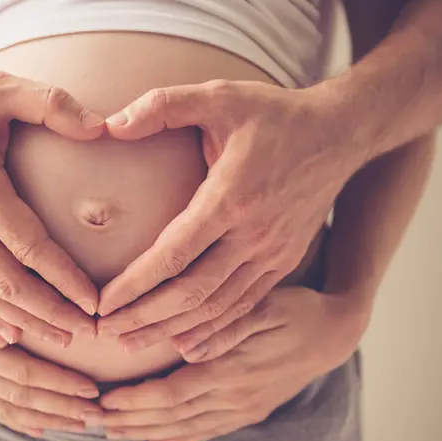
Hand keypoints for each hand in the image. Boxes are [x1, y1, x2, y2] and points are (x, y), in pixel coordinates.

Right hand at [0, 66, 105, 345]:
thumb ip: (52, 104)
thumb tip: (102, 128)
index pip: (29, 246)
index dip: (65, 279)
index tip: (95, 301)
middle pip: (5, 284)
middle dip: (49, 314)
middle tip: (87, 333)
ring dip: (21, 322)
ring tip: (59, 339)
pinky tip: (8, 333)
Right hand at [0, 257, 103, 436]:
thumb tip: (3, 332)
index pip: (21, 372)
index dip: (58, 381)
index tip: (91, 387)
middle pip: (21, 396)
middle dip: (63, 406)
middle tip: (100, 413)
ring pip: (10, 409)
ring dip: (49, 417)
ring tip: (83, 423)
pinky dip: (20, 420)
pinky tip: (44, 427)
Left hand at [97, 81, 359, 352]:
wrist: (340, 134)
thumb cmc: (273, 115)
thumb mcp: (218, 95)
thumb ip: (162, 105)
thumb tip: (110, 124)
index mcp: (231, 197)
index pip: (173, 255)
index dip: (134, 285)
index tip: (101, 304)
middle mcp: (254, 235)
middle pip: (192, 293)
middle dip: (144, 318)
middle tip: (105, 333)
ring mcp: (273, 254)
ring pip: (217, 308)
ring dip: (172, 330)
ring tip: (132, 345)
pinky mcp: (284, 263)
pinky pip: (244, 307)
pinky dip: (213, 330)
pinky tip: (185, 343)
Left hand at [97, 287, 369, 440]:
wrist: (335, 333)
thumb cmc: (298, 309)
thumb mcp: (266, 306)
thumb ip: (226, 326)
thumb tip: (186, 347)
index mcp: (234, 371)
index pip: (174, 393)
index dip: (137, 400)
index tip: (106, 400)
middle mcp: (236, 397)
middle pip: (173, 416)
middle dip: (132, 419)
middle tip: (95, 419)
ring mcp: (244, 408)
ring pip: (187, 428)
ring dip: (148, 432)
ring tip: (115, 433)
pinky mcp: (250, 410)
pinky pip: (207, 430)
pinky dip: (178, 438)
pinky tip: (156, 440)